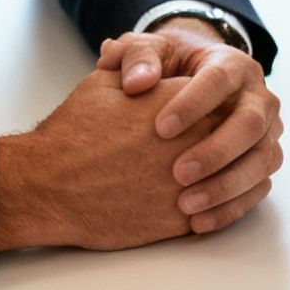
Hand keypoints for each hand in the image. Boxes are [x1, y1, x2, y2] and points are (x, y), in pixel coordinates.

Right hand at [0, 70, 221, 251]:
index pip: (222, 97)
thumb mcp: (105, 84)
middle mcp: (198, 140)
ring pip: (239, 178)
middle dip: (234, 139)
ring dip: (235, 176)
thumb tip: (149, 70)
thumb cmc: (74, 133)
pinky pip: (221, 213)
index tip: (211, 109)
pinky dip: (222, 208)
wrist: (50, 187)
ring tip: (222, 175)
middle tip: (223, 143)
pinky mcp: (184, 218)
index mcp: (183, 101)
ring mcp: (196, 182)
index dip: (216, 104)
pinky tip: (211, 204)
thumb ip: (139, 73)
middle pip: (239, 136)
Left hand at [98, 19, 283, 234]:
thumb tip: (137, 83)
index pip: (220, 81)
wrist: (190, 84)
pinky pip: (258, 189)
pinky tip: (197, 222)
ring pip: (263, 161)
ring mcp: (268, 134)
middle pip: (251, 124)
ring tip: (185, 205)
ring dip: (226, 186)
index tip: (160, 128)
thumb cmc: (166, 68)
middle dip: (216, 151)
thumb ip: (136, 57)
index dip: (193, 104)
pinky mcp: (263, 163)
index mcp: (234, 66)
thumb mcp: (148, 52)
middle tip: (178, 173)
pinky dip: (230, 209)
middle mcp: (260, 99)